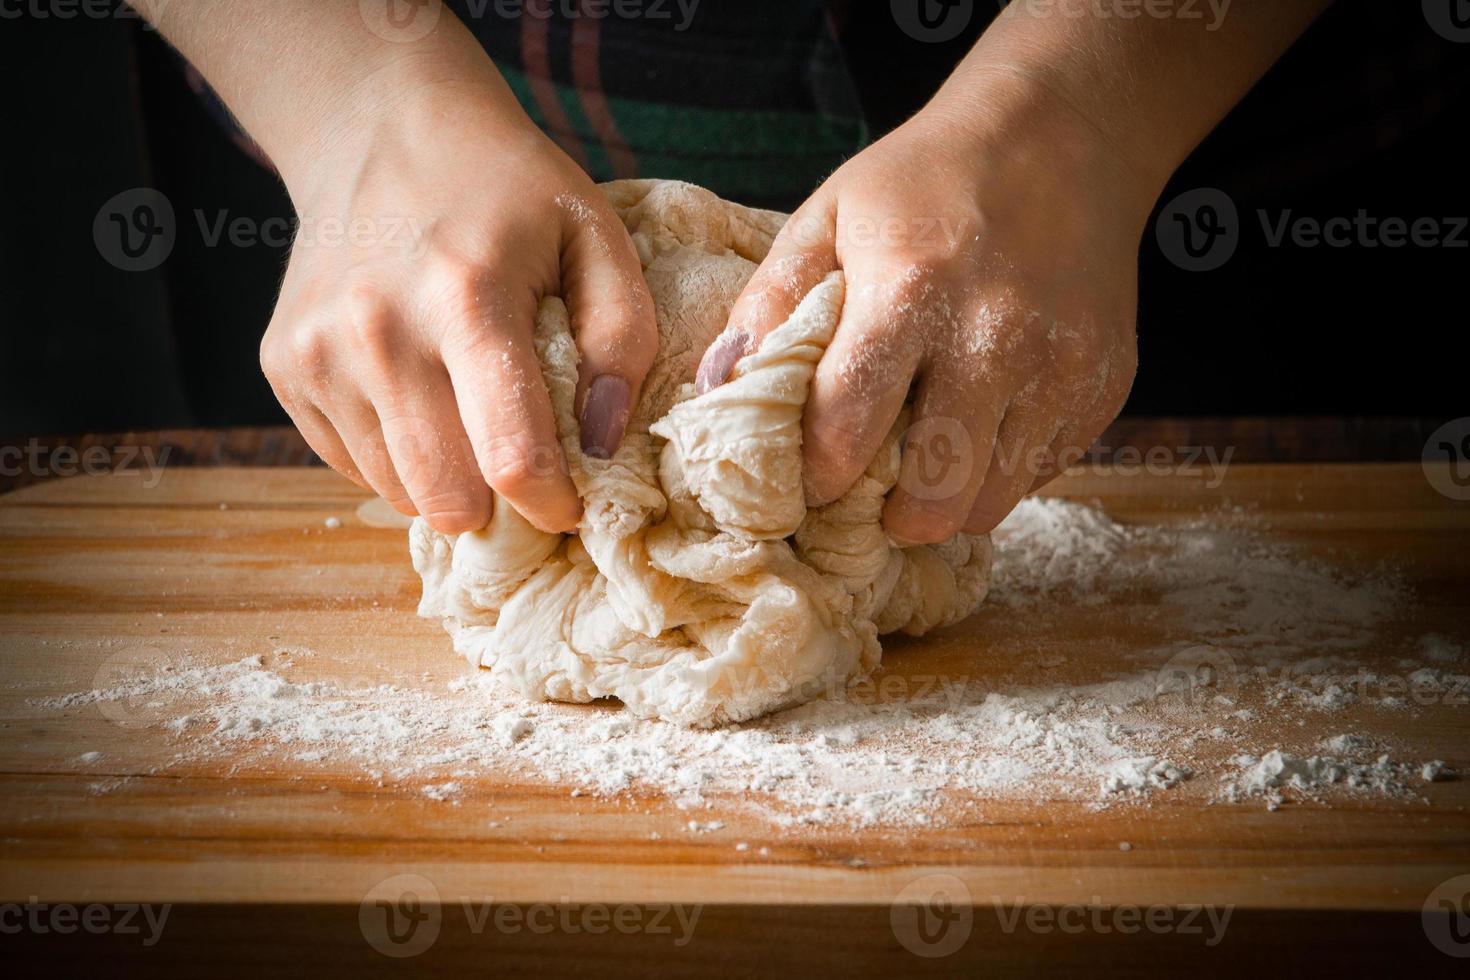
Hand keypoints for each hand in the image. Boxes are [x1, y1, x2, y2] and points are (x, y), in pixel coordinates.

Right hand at [260, 85, 655, 533]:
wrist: (379, 126)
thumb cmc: (506, 187)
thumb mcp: (595, 235)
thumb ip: (622, 337)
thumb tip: (602, 440)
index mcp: (466, 298)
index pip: (509, 458)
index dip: (551, 504)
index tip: (571, 503)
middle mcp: (377, 331)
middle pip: (446, 496)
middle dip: (498, 510)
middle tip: (524, 473)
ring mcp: (317, 352)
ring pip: (396, 491)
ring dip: (446, 483)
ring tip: (471, 419)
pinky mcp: (282, 367)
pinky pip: (352, 463)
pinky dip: (397, 456)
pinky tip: (420, 395)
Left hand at [696, 79, 1150, 543]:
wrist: (1061, 136)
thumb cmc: (927, 182)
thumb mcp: (830, 216)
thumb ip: (769, 302)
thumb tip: (718, 389)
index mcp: (910, 291)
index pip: (847, 428)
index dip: (816, 475)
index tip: (805, 481)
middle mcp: (993, 337)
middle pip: (932, 493)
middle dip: (887, 518)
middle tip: (869, 497)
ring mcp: (1059, 366)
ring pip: (991, 501)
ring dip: (947, 504)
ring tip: (922, 469)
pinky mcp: (1103, 384)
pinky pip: (1041, 471)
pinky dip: (1001, 471)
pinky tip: (979, 427)